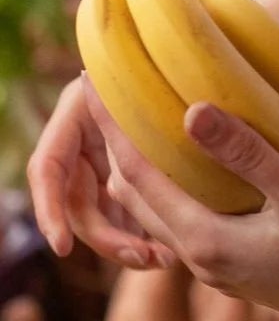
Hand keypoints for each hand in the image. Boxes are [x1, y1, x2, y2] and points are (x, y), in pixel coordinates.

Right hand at [28, 77, 173, 268]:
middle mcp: (83, 141)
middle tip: (144, 258)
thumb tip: (155, 142)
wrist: (190, 60)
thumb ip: (142, 112)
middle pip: (77, 204)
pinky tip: (168, 251)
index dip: (50, 210)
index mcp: (77, 114)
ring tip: (163, 260)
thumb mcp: (157, 84)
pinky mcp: (124, 177)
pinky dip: (141, 234)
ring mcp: (101, 161)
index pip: (46, 170)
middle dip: (106, 239)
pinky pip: (124, 215)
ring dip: (125, 244)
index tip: (62, 247)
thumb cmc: (175, 64)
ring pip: (101, 217)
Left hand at [85, 77, 278, 320]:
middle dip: (121, 145)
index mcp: (206, 243)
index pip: (140, 177)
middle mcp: (203, 261)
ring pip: (164, 211)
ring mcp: (222, 269)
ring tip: (145, 118)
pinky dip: (179, 186)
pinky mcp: (244, 267)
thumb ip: (248, 154)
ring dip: (148, 167)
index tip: (97, 81)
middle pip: (139, 197)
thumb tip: (190, 110)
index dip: (116, 127)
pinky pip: (192, 221)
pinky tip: (197, 162)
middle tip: (113, 91)